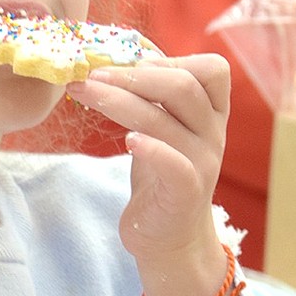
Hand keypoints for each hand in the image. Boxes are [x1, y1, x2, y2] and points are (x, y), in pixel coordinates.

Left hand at [67, 54, 247, 295]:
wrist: (168, 238)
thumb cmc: (158, 175)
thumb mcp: (160, 129)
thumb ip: (151, 98)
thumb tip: (111, 60)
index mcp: (209, 113)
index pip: (213, 70)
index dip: (171, 58)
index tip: (127, 60)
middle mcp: (211, 133)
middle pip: (184, 86)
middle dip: (132, 74)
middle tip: (91, 73)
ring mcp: (203, 163)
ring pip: (167, 120)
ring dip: (119, 101)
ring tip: (83, 92)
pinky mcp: (187, 193)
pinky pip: (177, 165)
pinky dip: (152, 148)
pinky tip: (127, 141)